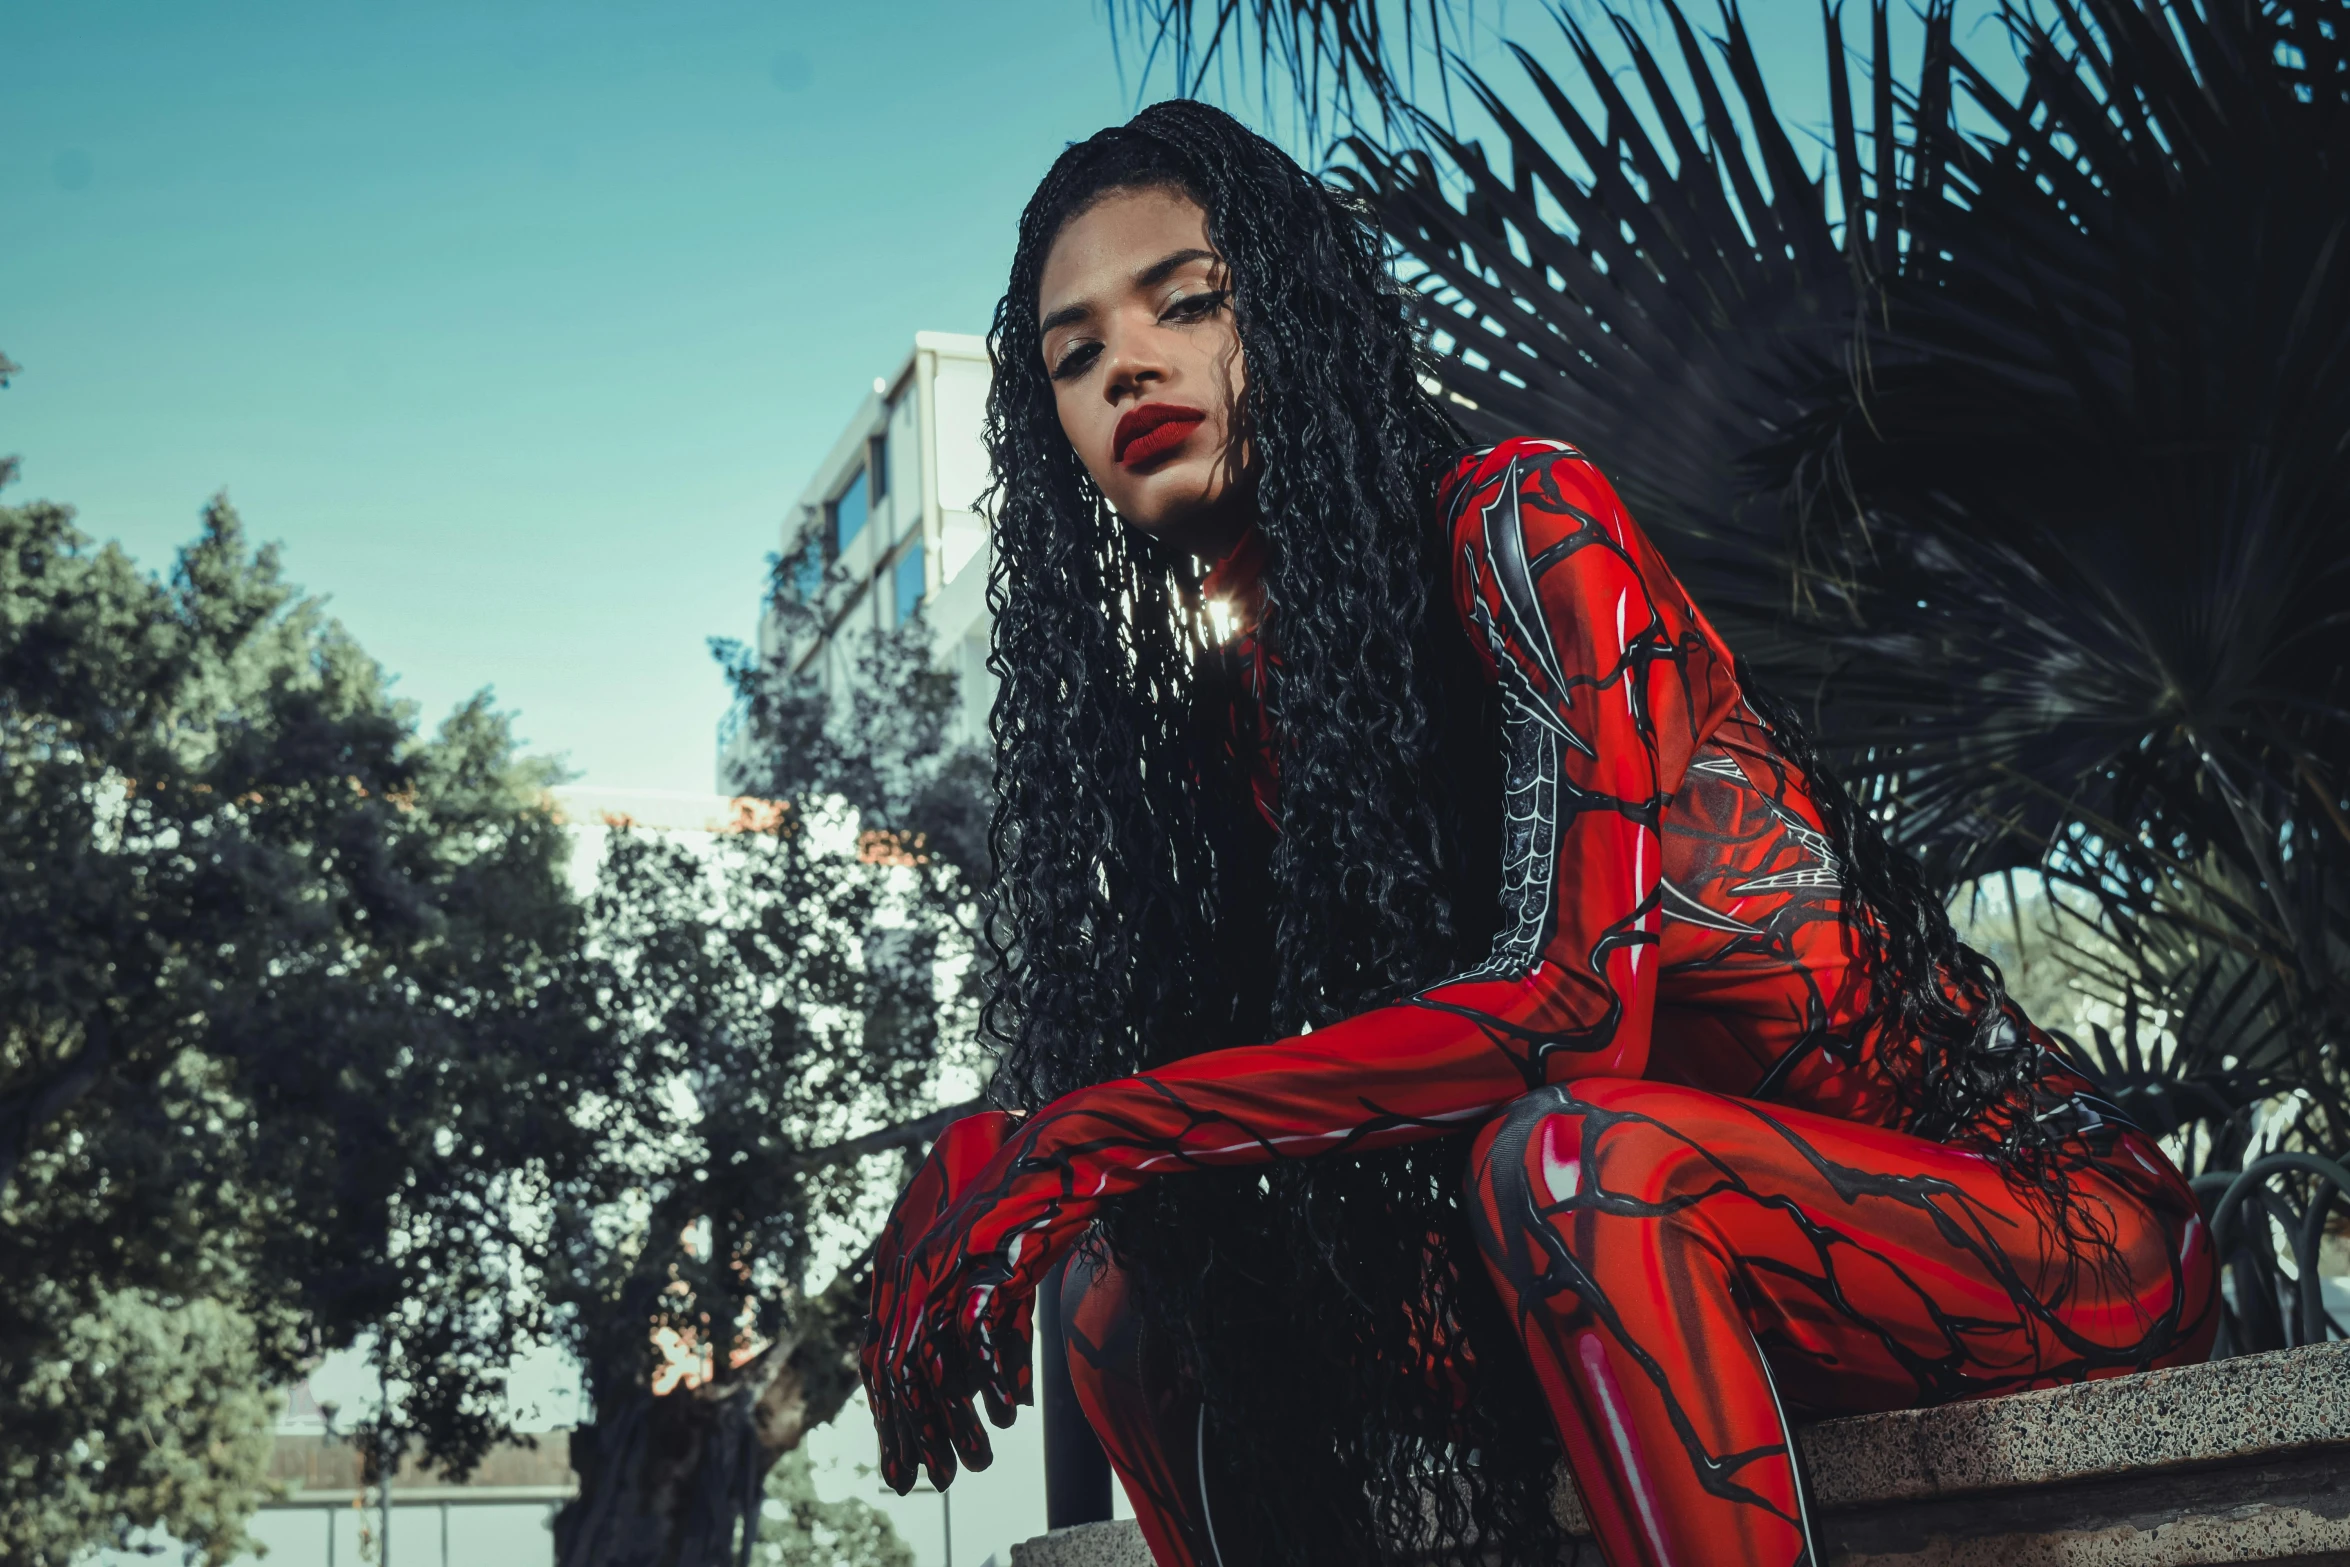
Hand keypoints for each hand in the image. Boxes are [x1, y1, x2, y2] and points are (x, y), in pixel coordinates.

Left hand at [860, 1110, 1042, 1492]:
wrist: (1062, 1151)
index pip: (882, 1355)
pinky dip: (991, 1376)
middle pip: (896, 1367)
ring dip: (952, 1417)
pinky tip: (1008, 1412)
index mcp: (912, 1271)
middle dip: (911, 1430)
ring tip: (971, 1464)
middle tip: (923, 1476)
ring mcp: (946, 1263)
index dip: (892, 1413)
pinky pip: (976, 1331)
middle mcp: (917, 1268)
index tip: (904, 1457)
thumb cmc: (1038, 1213)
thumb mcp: (1010, 1285)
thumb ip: (1001, 1342)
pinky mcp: (981, 1258)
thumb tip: (1008, 1406)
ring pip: (932, 1359)